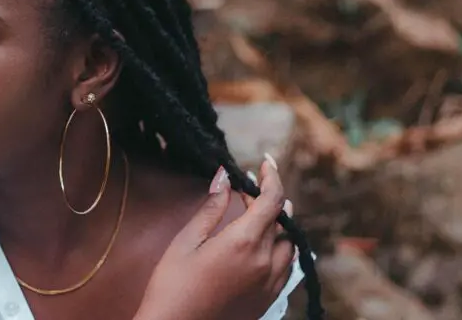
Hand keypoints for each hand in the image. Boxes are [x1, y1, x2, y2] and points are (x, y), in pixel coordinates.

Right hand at [134, 157, 294, 319]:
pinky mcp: (268, 299)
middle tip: (246, 189)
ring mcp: (270, 283)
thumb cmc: (173, 285)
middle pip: (281, 220)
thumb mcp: (186, 241)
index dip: (272, 176)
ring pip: (289, 244)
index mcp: (244, 242)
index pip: (272, 200)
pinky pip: (287, 267)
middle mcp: (265, 261)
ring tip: (258, 214)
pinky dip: (281, 248)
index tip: (265, 162)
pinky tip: (264, 246)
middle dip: (268, 199)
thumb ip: (211, 208)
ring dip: (278, 225)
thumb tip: (224, 176)